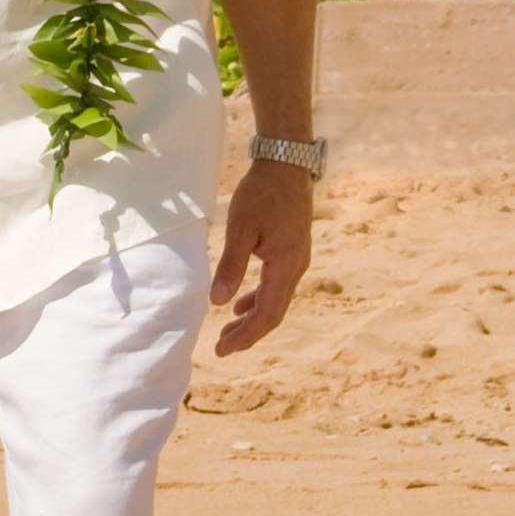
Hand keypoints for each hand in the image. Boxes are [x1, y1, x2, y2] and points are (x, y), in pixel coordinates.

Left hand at [208, 159, 312, 356]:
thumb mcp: (241, 229)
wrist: (287, 165)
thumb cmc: (262, 193)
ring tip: (228, 331)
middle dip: (248, 332)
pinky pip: (276, 285)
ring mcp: (296, 260)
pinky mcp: (291, 250)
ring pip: (275, 300)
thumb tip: (218, 303)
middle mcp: (296, 268)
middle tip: (221, 348)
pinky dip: (258, 298)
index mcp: (285, 266)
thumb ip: (231, 266)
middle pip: (273, 312)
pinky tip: (242, 303)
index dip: (245, 336)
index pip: (266, 314)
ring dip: (252, 317)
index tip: (222, 350)